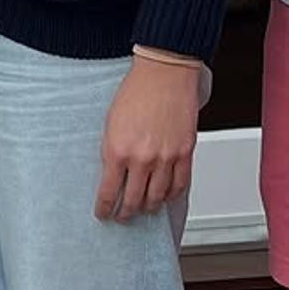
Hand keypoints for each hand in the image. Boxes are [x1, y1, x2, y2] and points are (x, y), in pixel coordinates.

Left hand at [96, 55, 201, 221]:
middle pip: (133, 201)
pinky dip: (171, 196)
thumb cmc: (136, 91)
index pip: (108, 193)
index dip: (105, 208)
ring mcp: (165, 157)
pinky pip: (180, 185)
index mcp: (117, 150)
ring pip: (157, 198)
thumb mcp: (110, 123)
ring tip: (143, 208)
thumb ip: (112, 151)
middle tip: (122, 216)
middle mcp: (141, 158)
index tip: (103, 214)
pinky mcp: (185, 152)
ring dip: (148, 207)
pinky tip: (165, 197)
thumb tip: (112, 174)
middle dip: (125, 213)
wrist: (164, 73)